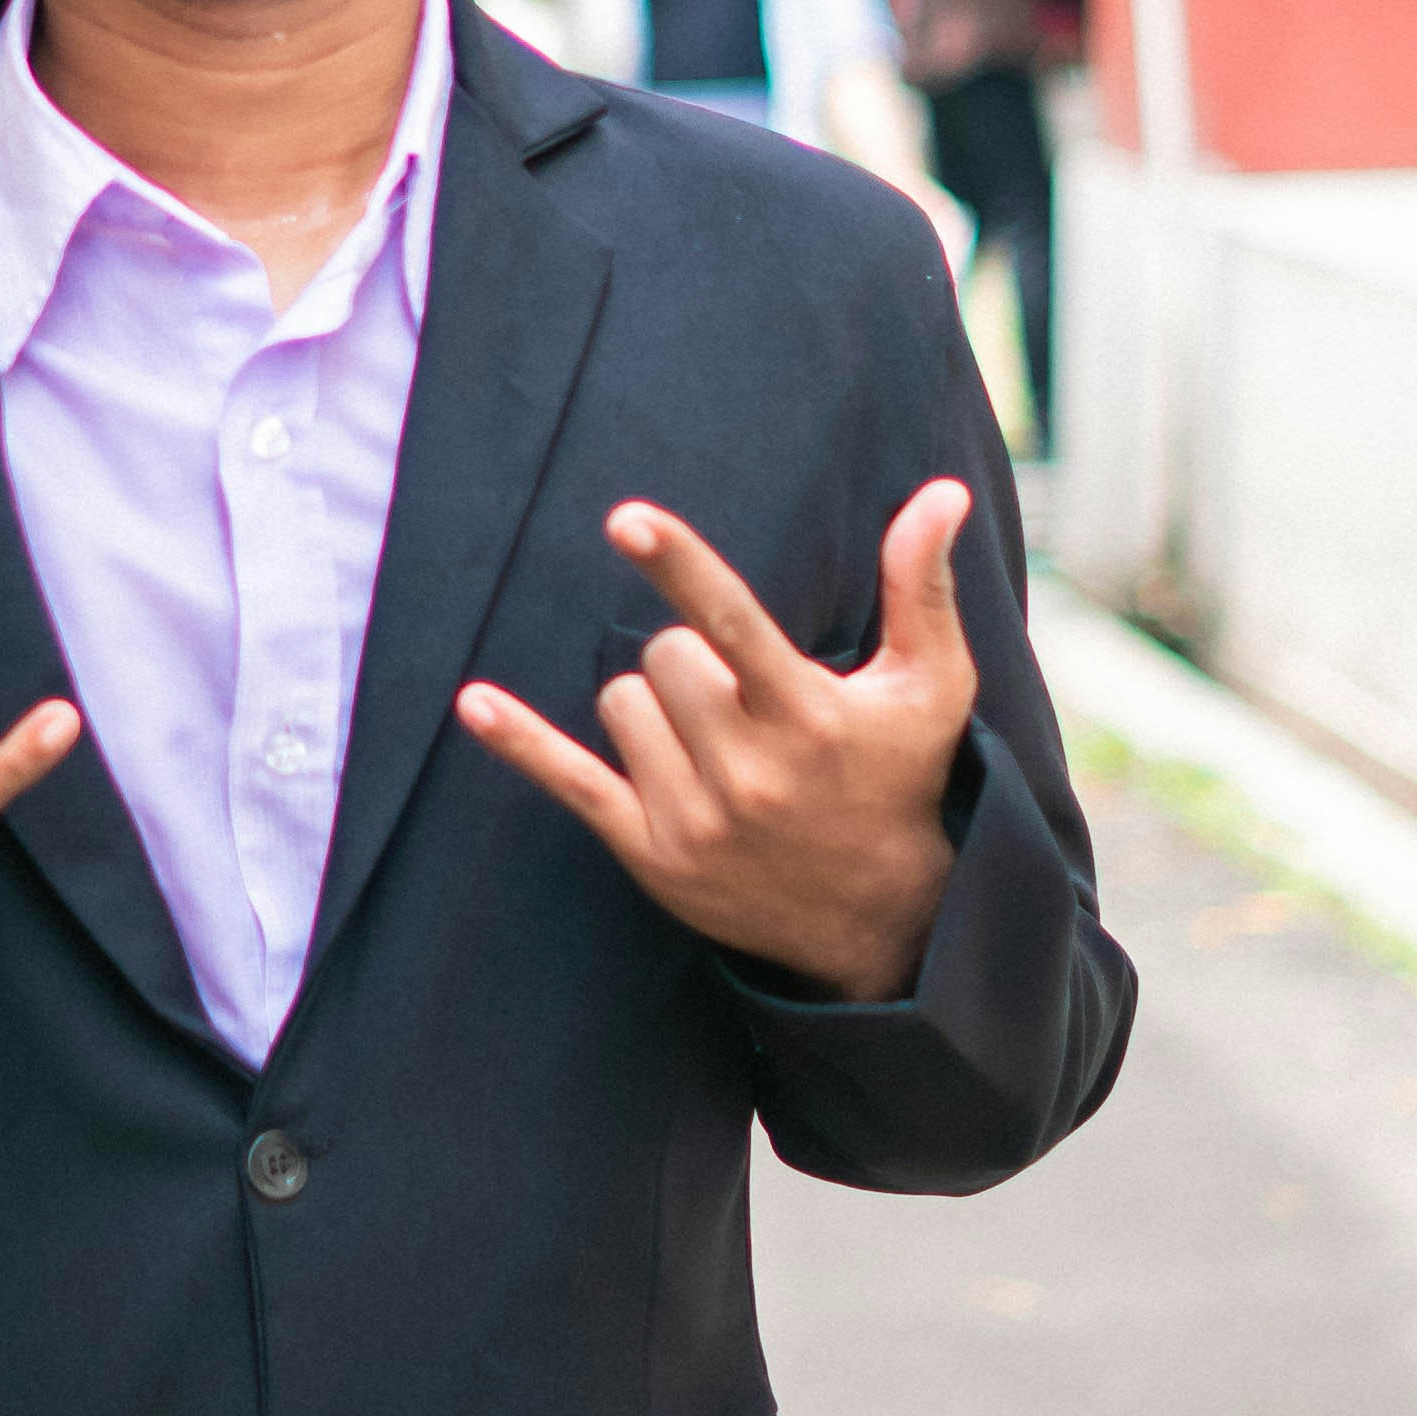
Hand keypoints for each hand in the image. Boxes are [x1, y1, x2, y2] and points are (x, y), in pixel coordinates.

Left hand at [457, 483, 975, 997]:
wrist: (882, 922)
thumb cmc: (898, 777)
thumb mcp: (932, 687)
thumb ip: (923, 587)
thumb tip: (942, 493)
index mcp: (809, 717)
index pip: (733, 625)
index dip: (679, 567)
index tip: (626, 519)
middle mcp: (748, 771)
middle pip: (665, 656)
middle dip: (696, 662)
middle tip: (747, 703)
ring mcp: (694, 818)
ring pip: (621, 702)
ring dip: (656, 708)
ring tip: (720, 748)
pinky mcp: (652, 853)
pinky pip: (570, 782)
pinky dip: (522, 742)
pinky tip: (474, 703)